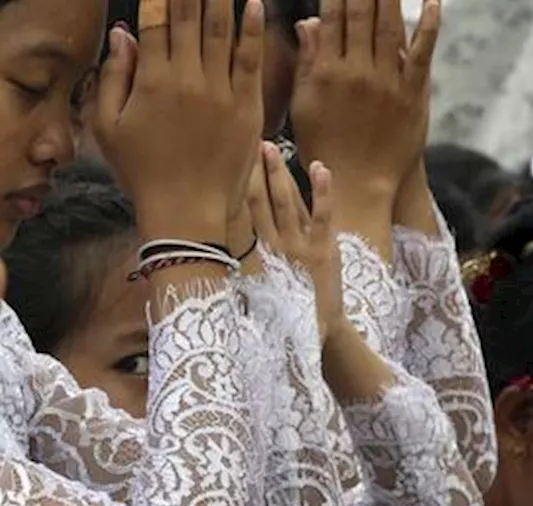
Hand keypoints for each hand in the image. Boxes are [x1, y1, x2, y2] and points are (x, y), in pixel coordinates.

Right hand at [92, 0, 265, 248]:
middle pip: (189, 14)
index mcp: (151, 82)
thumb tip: (122, 34)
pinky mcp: (247, 104)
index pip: (154, 20)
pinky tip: (253, 2)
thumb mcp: (110, 130)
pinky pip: (250, 57)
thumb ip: (113, 78)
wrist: (186, 212)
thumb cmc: (142, 173)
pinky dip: (252, 27)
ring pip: (221, 27)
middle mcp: (186, 78)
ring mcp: (219, 90)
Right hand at [247, 142, 344, 344]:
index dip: (236, 188)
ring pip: (286, 201)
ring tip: (269, 147)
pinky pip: (321, 213)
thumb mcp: (253, 295)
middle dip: (254, 172)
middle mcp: (274, 246)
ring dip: (277, 173)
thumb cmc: (285, 316)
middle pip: (260, 201)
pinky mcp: (325, 247)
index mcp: (255, 257)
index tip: (228, 166)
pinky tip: (319, 167)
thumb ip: (238, 273)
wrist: (319, 334)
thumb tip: (207, 264)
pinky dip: (321, 190)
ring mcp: (300, 245)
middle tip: (248, 143)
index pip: (242, 215)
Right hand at [290, 0, 440, 190]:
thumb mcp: (304, 106)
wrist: (357, 184)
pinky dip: (429, 25)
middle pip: (360, 15)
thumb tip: (310, 23)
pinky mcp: (412, 93)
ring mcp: (386, 81)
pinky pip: (422, 53)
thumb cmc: (324, 147)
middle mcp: (356, 72)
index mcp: (325, 74)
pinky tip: (432, 1)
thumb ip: (308, 63)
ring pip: (389, 26)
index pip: (330, 20)